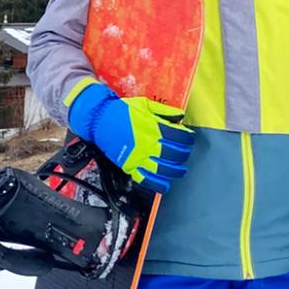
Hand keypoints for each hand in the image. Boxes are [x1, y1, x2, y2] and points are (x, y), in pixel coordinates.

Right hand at [67, 80, 192, 193]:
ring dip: (175, 171)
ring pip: (163, 169)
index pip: (179, 136)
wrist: (99, 119)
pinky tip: (164, 184)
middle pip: (174, 154)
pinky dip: (157, 184)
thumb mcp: (144, 104)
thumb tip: (180, 117)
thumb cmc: (121, 111)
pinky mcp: (129, 165)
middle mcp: (148, 143)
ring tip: (179, 170)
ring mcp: (138, 156)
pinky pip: (145, 179)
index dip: (188, 138)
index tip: (188, 139)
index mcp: (153, 127)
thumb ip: (164, 111)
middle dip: (183, 155)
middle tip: (184, 154)